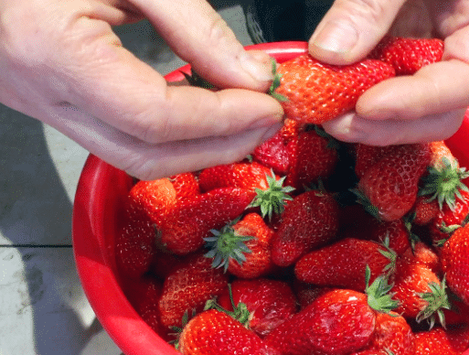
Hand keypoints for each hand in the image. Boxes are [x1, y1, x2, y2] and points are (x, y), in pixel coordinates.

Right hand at [0, 0, 283, 179]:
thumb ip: (194, 27)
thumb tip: (251, 77)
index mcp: (54, 50)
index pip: (153, 115)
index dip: (220, 118)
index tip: (269, 106)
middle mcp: (41, 94)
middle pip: (144, 153)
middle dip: (217, 146)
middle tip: (267, 122)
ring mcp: (42, 107)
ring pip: (130, 156)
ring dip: (196, 148)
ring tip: (245, 121)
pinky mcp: (51, 106)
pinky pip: (118, 139)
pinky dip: (169, 136)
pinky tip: (204, 114)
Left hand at [308, 0, 468, 145]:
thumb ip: (373, 1)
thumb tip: (328, 55)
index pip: (467, 80)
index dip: (420, 101)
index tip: (368, 105)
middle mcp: (456, 45)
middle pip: (440, 111)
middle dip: (389, 125)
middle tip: (335, 122)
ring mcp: (424, 51)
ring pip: (409, 110)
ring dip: (367, 122)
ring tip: (323, 114)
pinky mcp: (394, 51)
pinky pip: (378, 86)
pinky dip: (350, 97)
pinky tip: (323, 96)